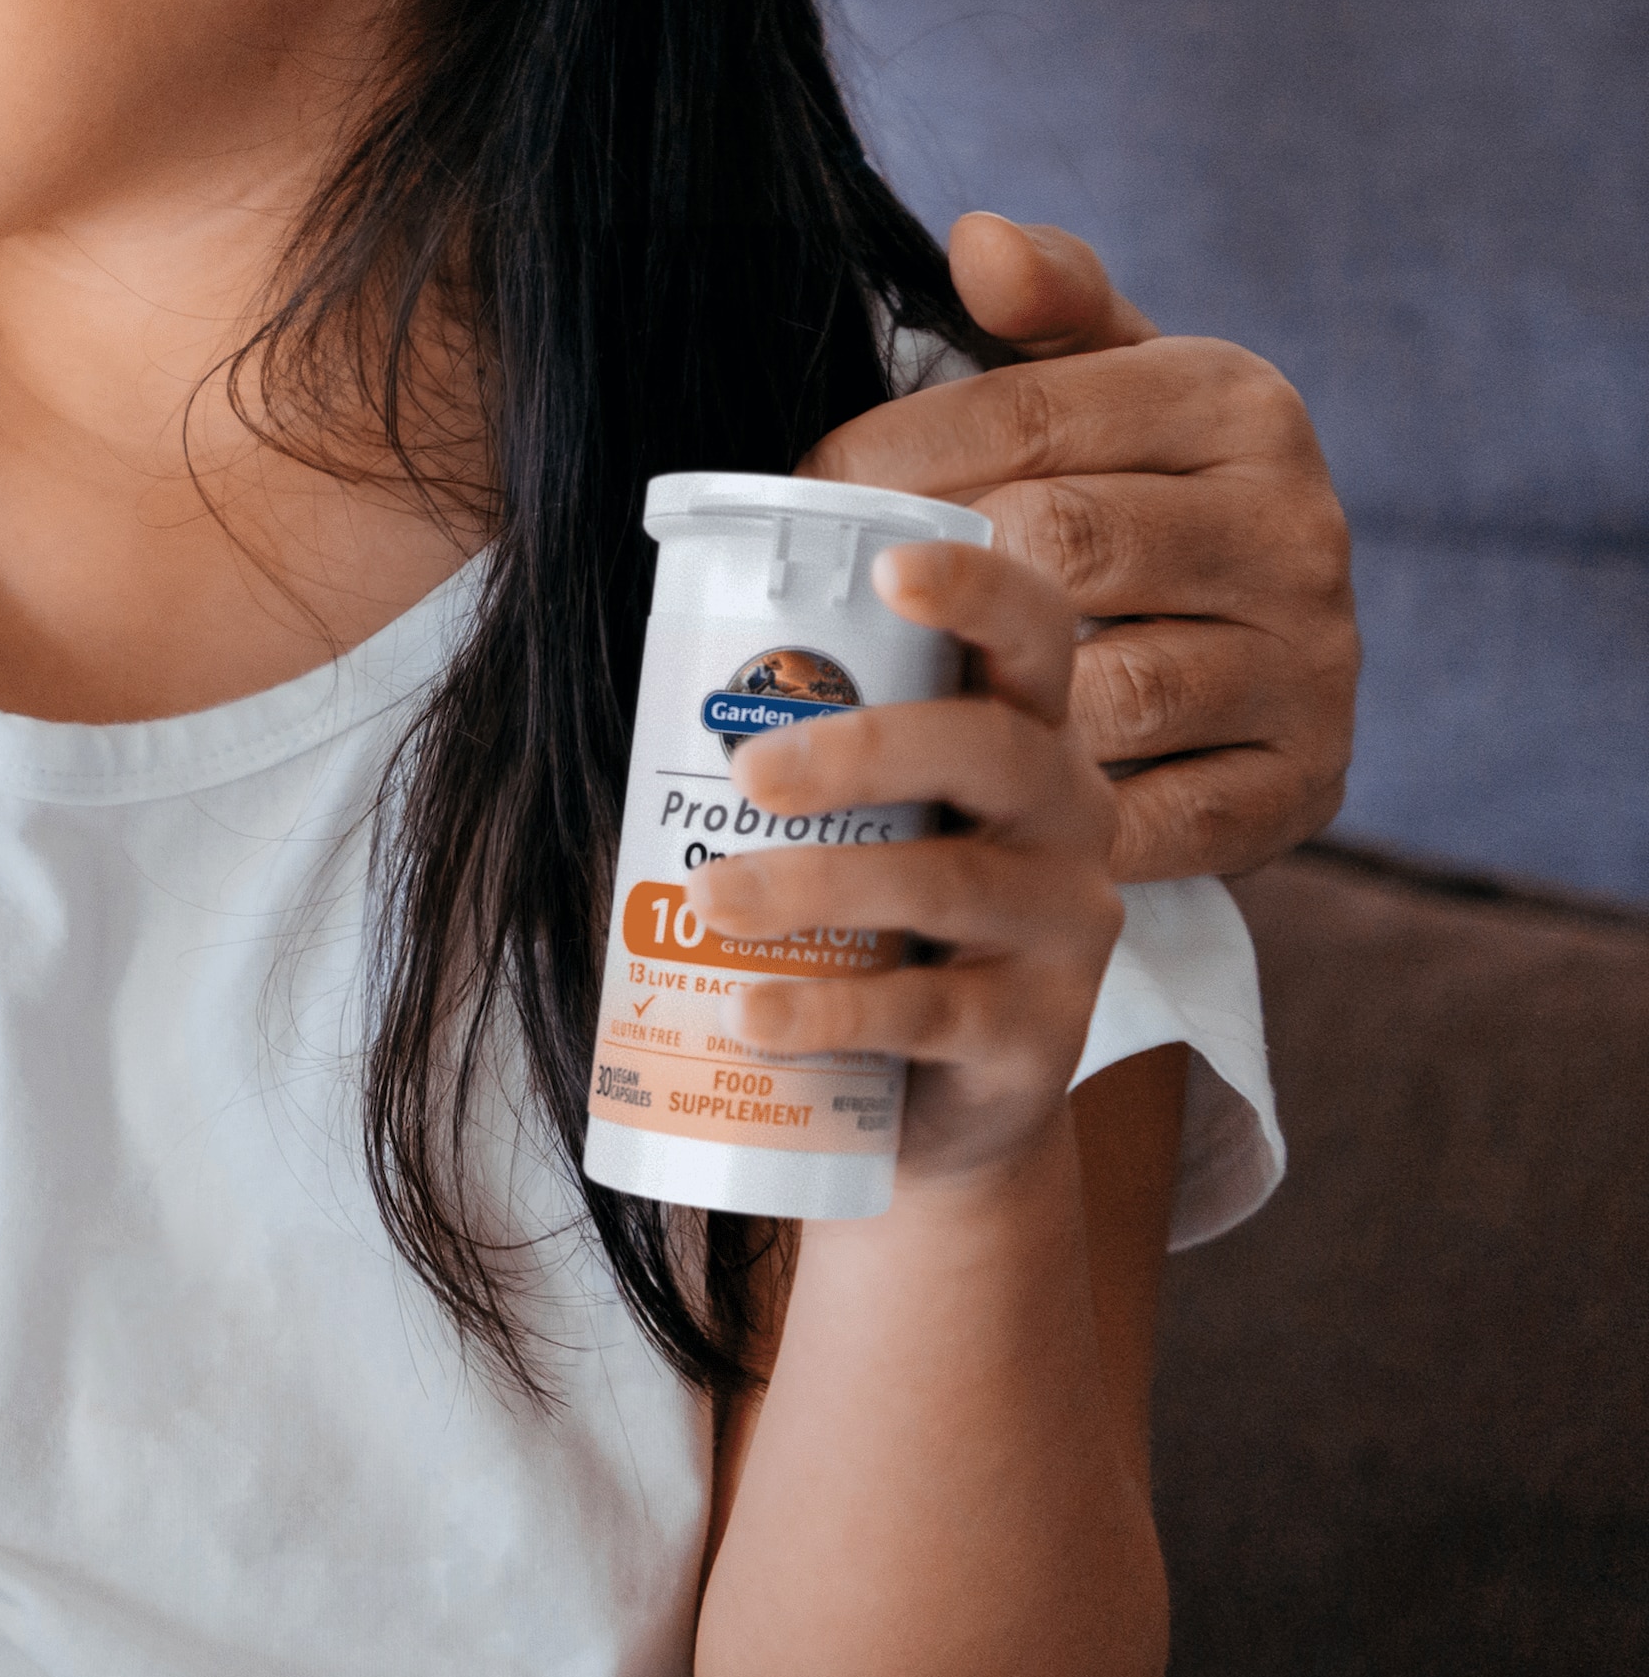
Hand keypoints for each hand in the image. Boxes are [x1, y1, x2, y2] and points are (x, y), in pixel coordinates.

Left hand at [693, 537, 1126, 1193]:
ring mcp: (1061, 928)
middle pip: (989, 750)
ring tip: (707, 900)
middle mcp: (1065, 816)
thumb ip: (781, 756)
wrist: (926, 1106)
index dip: (976, 590)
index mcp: (1018, 734)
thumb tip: (610, 694)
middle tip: (749, 774)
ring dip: (813, 884)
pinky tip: (747, 1014)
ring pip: (946, 883)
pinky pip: (924, 1013)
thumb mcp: (851, 824)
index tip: (888, 570)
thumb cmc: (867, 922)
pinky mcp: (1035, 1038)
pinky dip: (824, 1012)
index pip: (1032, 635)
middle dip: (863, 748)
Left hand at [795, 211, 1356, 882]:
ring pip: (1106, 688)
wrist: (1260, 636)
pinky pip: (1160, 812)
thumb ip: (1047, 298)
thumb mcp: (1108, 374)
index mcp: (1239, 404)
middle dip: (922, 574)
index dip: (890, 453)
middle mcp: (1295, 528)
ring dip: (977, 708)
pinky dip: (1061, 813)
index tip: (801, 492)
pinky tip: (965, 809)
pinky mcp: (1305, 782)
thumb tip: (976, 238)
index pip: (1027, 414)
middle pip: (1061, 543)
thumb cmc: (1138, 485)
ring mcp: (1312, 663)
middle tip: (814, 608)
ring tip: (867, 710)